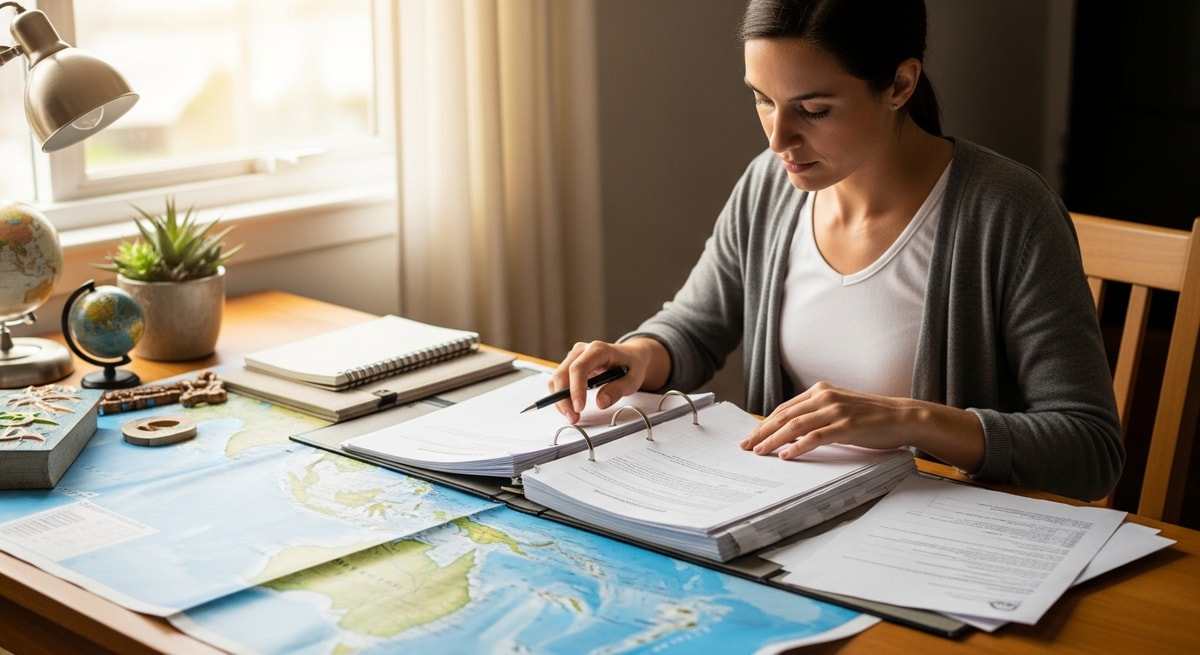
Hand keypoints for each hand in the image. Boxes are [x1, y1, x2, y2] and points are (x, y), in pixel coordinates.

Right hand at [549, 338, 666, 423]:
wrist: (631, 357)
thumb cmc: (631, 365)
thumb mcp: (632, 379)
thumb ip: (618, 390)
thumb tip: (601, 403)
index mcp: (598, 349)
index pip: (579, 368)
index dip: (575, 389)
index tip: (578, 407)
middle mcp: (581, 351)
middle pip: (562, 374)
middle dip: (563, 399)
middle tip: (573, 417)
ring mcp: (573, 357)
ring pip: (556, 379)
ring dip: (560, 399)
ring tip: (572, 416)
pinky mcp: (570, 366)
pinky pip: (558, 382)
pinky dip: (561, 396)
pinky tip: (570, 408)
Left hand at [739, 381, 983, 470]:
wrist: (903, 417)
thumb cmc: (870, 418)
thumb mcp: (839, 410)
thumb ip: (817, 415)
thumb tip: (790, 432)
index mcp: (820, 391)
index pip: (784, 409)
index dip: (765, 423)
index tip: (751, 437)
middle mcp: (824, 397)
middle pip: (784, 416)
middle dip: (762, 432)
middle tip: (746, 447)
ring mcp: (835, 410)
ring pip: (795, 425)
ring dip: (774, 440)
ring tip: (760, 452)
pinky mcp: (846, 425)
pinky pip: (815, 436)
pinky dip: (798, 446)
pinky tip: (787, 455)